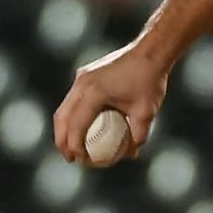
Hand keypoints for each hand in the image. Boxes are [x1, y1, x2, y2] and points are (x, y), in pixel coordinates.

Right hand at [52, 41, 169, 164]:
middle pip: (62, 117)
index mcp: (93, 92)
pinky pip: (73, 99)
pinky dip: (72, 116)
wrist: (150, 52)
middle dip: (62, 141)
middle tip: (71, 158)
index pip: (76, 125)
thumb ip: (138, 134)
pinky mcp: (85, 75)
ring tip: (72, 147)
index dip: (75, 146)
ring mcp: (82, 77)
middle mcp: (82, 84)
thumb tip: (131, 154)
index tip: (80, 160)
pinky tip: (81, 128)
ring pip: (64, 108)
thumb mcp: (146, 111)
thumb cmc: (149, 80)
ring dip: (64, 129)